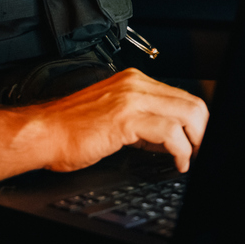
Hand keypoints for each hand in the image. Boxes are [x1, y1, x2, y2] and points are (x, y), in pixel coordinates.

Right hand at [0, 68, 207, 188]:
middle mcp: (135, 84)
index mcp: (133, 81)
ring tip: (191, 158)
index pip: (181, 96)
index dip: (196, 122)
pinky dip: (181, 150)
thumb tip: (169, 138)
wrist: (42, 133)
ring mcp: (131, 98)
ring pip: (187, 113)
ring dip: (196, 141)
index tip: (198, 141)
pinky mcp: (125, 118)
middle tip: (200, 151)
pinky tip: (177, 162)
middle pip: (191, 102)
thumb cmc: (68, 129)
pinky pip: (169, 132)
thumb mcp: (113, 118)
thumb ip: (143, 123)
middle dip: (203, 131)